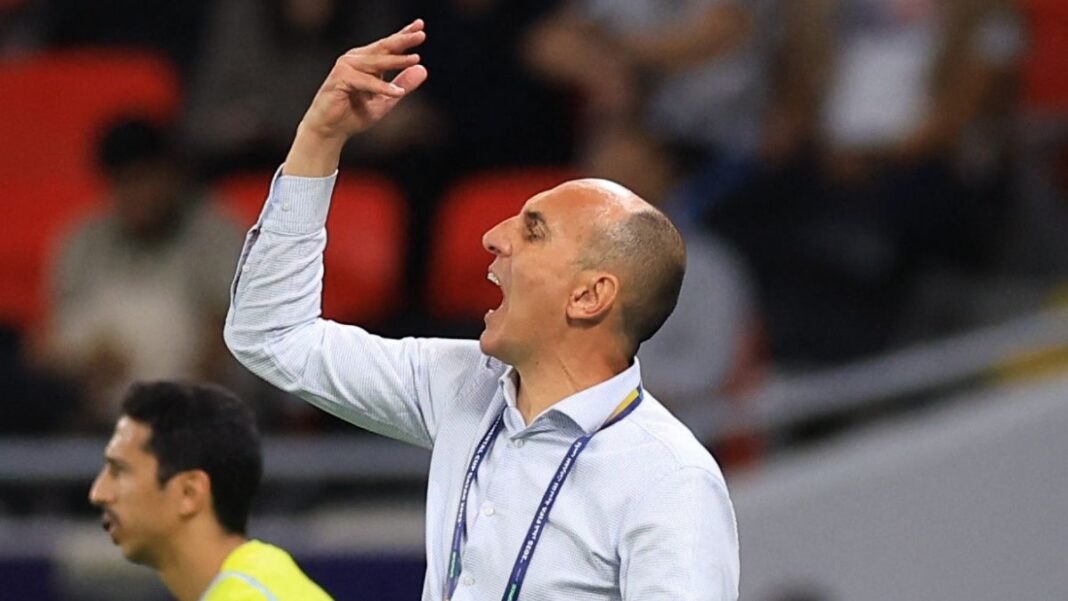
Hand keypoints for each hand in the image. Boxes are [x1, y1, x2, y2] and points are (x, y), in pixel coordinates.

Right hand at [285, 20, 427, 175]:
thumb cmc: (354, 114)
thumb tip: (423, 69)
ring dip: (396, 60)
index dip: (404, 35)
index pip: (388, 46)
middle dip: (402, 40)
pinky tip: (398, 93)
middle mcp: (356, 59)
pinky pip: (365, 82)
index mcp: (368, 61)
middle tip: (421, 34)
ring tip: (416, 59)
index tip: (421, 26)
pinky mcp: (340, 79)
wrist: (331, 130)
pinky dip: (381, 87)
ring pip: (376, 62)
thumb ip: (403, 85)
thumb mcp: (386, 100)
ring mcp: (346, 67)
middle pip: (383, 47)